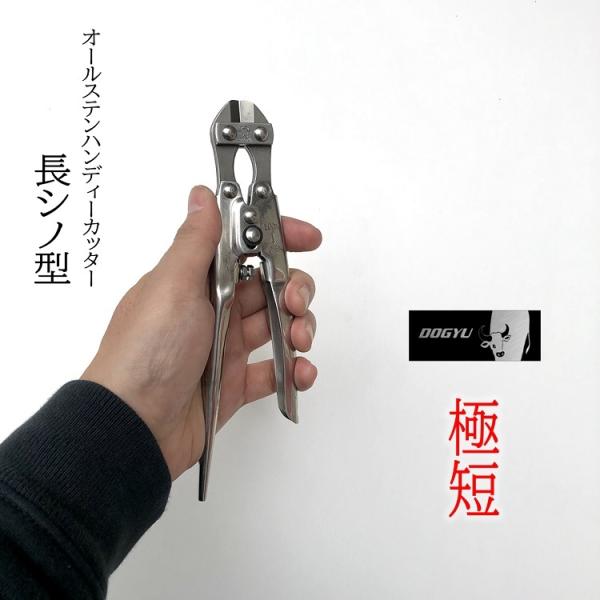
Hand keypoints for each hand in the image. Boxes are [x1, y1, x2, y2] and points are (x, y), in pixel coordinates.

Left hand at [81, 186, 320, 478]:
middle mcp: (214, 309)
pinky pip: (275, 372)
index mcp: (198, 281)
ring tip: (299, 342)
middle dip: (295, 289)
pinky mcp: (235, 384)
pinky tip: (299, 373)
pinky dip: (294, 372)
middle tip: (294, 303)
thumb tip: (202, 196)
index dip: (279, 239)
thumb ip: (195, 241)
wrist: (134, 426)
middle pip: (271, 287)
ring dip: (299, 329)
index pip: (246, 248)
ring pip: (279, 326)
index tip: (308, 238)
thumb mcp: (171, 287)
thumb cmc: (146, 353)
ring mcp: (226, 347)